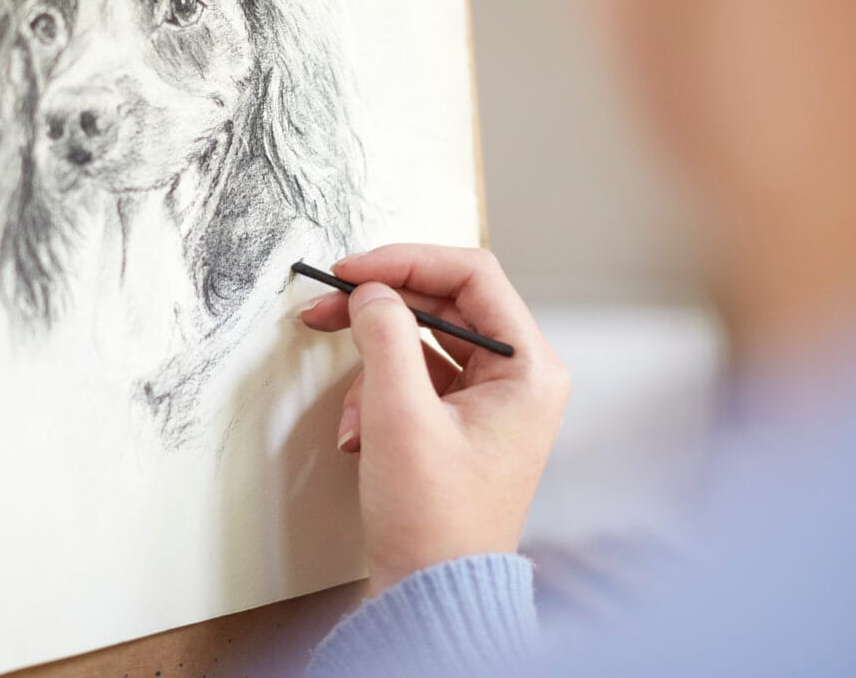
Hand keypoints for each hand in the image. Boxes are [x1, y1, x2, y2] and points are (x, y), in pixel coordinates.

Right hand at [300, 244, 569, 594]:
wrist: (431, 594)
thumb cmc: (434, 521)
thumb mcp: (400, 416)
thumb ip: (384, 337)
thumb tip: (369, 291)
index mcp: (529, 368)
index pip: (471, 273)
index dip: (405, 261)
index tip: (352, 271)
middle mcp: (518, 376)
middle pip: (444, 302)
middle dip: (380, 308)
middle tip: (325, 307)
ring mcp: (490, 399)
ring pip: (423, 340)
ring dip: (375, 364)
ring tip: (354, 409)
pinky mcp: (460, 420)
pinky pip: (415, 377)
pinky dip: (379, 394)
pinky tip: (361, 433)